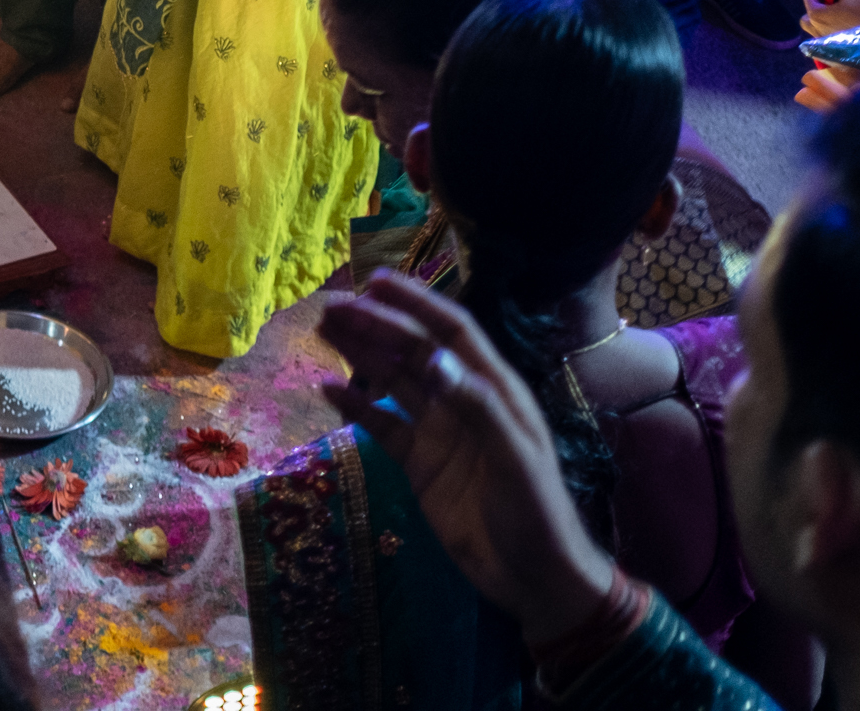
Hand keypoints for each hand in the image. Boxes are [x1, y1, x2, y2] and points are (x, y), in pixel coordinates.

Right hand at [315, 272, 623, 637]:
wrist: (534, 576)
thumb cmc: (536, 509)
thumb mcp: (514, 455)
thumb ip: (476, 405)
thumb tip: (434, 358)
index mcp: (493, 387)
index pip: (451, 331)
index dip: (416, 303)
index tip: (375, 282)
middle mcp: (462, 400)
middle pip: (414, 350)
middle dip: (375, 325)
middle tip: (331, 307)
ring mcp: (439, 431)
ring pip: (393, 380)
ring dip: (360, 354)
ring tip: (323, 331)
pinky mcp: (420, 464)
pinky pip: (382, 425)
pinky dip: (355, 406)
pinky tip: (326, 389)